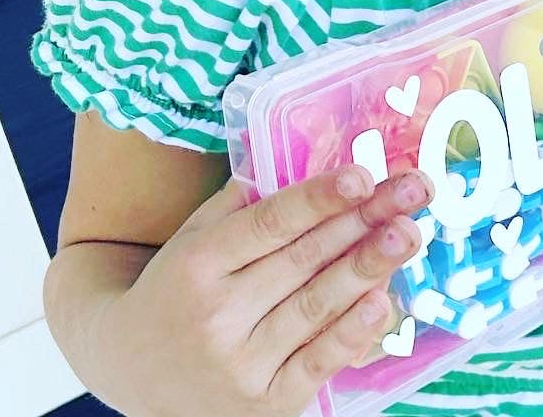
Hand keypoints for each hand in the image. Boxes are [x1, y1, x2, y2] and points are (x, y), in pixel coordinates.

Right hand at [99, 162, 431, 416]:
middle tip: (414, 191)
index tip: (364, 176)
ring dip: (369, 267)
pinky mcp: (261, 405)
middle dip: (365, 221)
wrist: (129, 375)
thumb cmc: (175, 292)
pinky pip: (316, 363)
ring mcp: (239, 365)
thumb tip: (300, 151)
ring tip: (409, 234)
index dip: (319, 198)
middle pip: (303, 259)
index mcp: (199, 264)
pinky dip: (351, 333)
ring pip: (316, 307)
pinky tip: (381, 301)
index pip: (270, 224)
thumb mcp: (192, 238)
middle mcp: (217, 315)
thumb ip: (242, 202)